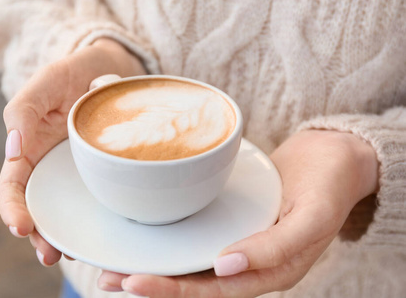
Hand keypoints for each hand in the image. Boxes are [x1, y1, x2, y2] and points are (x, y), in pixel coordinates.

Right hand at [0, 39, 145, 265]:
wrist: (107, 70)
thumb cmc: (70, 75)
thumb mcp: (43, 84)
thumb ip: (23, 111)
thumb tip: (13, 149)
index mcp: (29, 150)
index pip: (13, 187)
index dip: (12, 209)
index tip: (21, 226)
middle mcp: (52, 167)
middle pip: (40, 208)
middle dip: (40, 235)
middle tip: (51, 255)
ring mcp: (78, 171)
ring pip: (68, 209)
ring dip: (68, 234)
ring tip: (75, 253)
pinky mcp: (102, 170)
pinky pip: (97, 195)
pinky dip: (96, 215)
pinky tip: (105, 230)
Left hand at [97, 130, 378, 296]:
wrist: (334, 157)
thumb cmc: (330, 186)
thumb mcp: (313, 216)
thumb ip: (275, 247)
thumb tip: (225, 266)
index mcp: (270, 271)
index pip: (213, 291)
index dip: (172, 290)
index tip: (133, 282)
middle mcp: (249, 262)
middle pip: (193, 281)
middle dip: (151, 282)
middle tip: (107, 276)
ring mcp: (239, 240)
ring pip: (191, 261)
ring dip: (154, 263)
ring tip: (114, 262)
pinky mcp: (231, 220)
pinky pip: (198, 236)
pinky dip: (171, 239)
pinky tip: (147, 233)